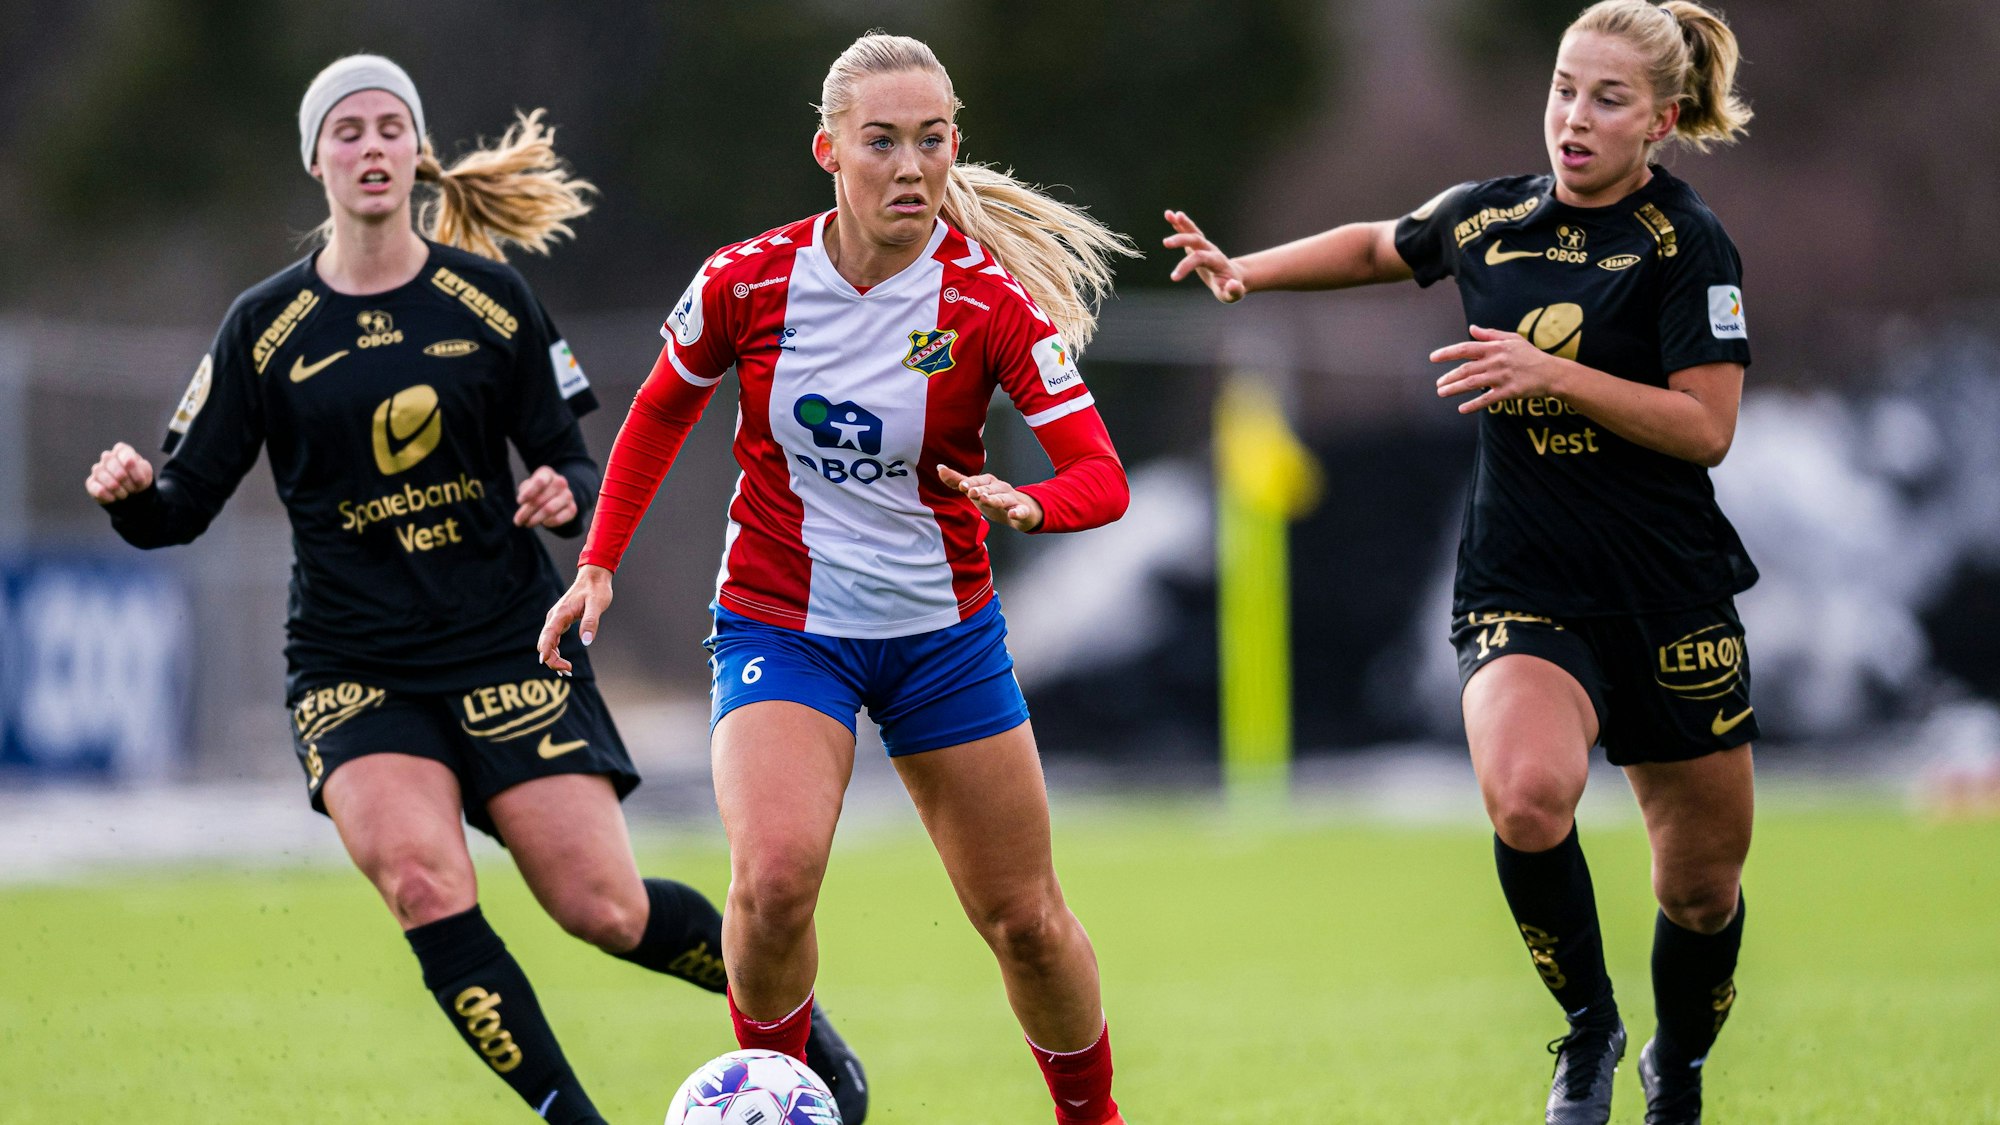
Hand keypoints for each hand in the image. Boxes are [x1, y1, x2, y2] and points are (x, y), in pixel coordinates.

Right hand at [84, 442, 155, 503]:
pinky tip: (114, 498)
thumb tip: (129, 462)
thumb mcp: (146, 473)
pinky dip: (107, 495)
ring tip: (125, 494)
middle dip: (125, 479)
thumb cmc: (139, 479)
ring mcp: (98, 469)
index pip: (124, 453)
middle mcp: (108, 457)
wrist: (133, 496)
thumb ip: (141, 467)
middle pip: (111, 462)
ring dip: (117, 488)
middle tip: (133, 489)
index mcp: (122, 451)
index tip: (140, 481)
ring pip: (101, 473)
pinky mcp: (91, 483)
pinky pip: (96, 488)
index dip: (133, 469)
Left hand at [514, 465, 577, 527]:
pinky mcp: (572, 508)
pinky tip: (543, 523)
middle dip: (526, 512)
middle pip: (540, 499)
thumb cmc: (538, 490)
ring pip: (549, 510)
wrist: (558, 495)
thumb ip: (525, 491)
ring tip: (528, 523)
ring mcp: (568, 495)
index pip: (539, 482)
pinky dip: (548, 523)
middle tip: (518, 521)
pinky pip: (558, 518)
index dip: (528, 493)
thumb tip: (523, 503)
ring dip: (535, 519)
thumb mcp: (529, 486)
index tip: (519, 502)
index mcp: (547, 473)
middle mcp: (560, 482)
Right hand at [537, 564, 612, 674]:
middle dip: (552, 659)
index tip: (545, 661)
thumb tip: (586, 642)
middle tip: (569, 670)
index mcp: (561, 613)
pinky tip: (562, 661)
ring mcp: (556, 620)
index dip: (545, 649)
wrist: (594, 578)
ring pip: (547, 643)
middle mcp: (554, 617)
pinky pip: (553, 640)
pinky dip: (555, 652)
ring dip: (553, 657)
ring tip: (567, 670)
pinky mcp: (560, 622)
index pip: (548, 634)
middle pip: (544, 642)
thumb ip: (591, 622)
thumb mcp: (597, 605)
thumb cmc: (596, 590)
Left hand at [938, 464, 1042, 531]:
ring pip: (1004, 499)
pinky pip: (1021, 511)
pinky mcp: (1022, 511)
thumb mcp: (975, 490)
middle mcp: (1001, 488)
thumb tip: (939, 467)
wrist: (1022, 510)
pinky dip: (1018, 512)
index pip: (979, 481)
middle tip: (971, 493)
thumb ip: (957, 481)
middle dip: (981, 490)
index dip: (971, 483)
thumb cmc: (993, 498)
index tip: (962, 486)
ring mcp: (1012, 499)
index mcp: (989, 482)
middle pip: (991, 489)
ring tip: (986, 500)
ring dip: (995, 499)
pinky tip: (1013, 514)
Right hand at [1163, 209, 1247, 302]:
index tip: (1173, 278)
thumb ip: (1234, 291)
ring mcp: (1204, 245)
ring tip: (1169, 214)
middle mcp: (1211, 249)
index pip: (1200, 258)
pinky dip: (1179, 223)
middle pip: (1196, 240)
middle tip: (1165, 243)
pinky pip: (1188, 231)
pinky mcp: (1198, 245)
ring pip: (1193, 231)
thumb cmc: (1230, 287)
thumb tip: (1232, 284)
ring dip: (1181, 223)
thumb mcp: (1233, 294)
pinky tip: (1169, 215)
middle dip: (1181, 240)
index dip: (1186, 266)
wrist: (1233, 276)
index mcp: (1217, 261)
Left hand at [1431, 325, 1569, 413]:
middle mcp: (1496, 361)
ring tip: (1442, 393)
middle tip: (1438, 384)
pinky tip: (1461, 409)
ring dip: (1454, 389)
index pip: (1465, 348)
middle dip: (1449, 377)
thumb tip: (1471, 328)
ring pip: (1472, 383)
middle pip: (1466, 369)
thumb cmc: (1530, 355)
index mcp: (1495, 347)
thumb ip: (1490, 335)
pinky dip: (1474, 405)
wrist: (1552, 372)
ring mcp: (1502, 377)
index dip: (1447, 353)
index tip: (1433, 358)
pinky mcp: (1509, 391)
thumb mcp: (1512, 339)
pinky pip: (1487, 399)